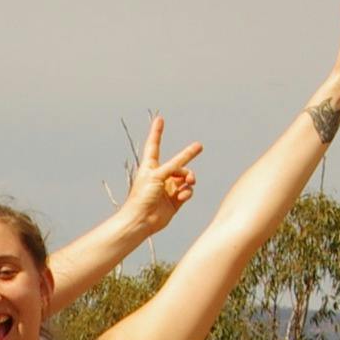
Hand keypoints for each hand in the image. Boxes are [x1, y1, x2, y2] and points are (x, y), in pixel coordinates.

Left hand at [121, 115, 203, 234]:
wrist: (141, 220)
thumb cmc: (143, 196)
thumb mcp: (158, 174)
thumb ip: (176, 165)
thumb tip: (191, 159)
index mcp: (150, 166)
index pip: (154, 145)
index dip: (157, 132)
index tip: (160, 119)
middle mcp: (160, 175)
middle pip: (178, 163)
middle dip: (186, 161)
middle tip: (198, 149)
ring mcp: (168, 188)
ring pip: (185, 178)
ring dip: (189, 178)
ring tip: (189, 182)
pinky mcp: (175, 200)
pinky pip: (187, 191)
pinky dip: (187, 192)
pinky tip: (182, 196)